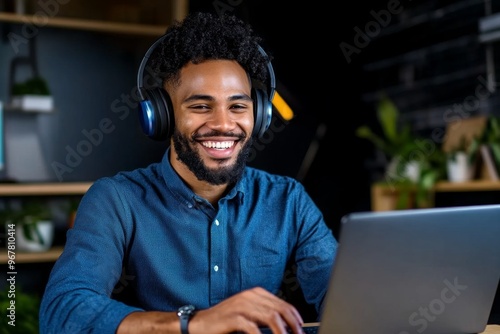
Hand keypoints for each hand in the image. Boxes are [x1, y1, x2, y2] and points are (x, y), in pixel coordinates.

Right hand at [189, 287, 303, 333]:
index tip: (301, 328)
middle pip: (279, 309)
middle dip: (293, 325)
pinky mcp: (233, 317)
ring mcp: (241, 306)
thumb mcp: (248, 313)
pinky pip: (253, 328)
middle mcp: (250, 296)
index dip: (295, 317)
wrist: (201, 323)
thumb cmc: (225, 320)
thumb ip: (264, 315)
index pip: (282, 303)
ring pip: (270, 317)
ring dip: (282, 331)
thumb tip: (285, 324)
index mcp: (256, 293)